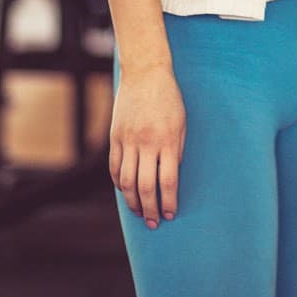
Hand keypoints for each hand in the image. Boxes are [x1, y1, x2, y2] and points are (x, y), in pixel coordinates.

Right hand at [110, 61, 184, 228]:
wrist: (145, 73)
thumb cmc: (169, 99)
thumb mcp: (182, 123)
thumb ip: (177, 151)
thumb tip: (171, 177)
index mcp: (167, 140)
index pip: (167, 181)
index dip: (169, 202)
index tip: (170, 214)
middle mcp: (146, 143)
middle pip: (145, 186)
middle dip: (150, 209)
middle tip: (154, 223)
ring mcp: (128, 140)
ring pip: (126, 181)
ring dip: (132, 202)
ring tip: (139, 212)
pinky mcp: (115, 136)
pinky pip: (114, 167)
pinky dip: (118, 184)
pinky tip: (125, 192)